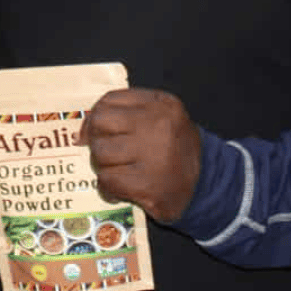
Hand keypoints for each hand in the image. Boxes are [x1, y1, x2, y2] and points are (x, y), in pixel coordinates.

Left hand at [79, 87, 200, 223]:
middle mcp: (159, 126)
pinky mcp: (149, 186)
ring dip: (103, 165)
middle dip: (97, 140)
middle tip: (107, 152)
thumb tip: (82, 131)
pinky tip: (119, 189)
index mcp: (160, 104)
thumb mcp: (160, 116)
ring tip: (118, 170)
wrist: (207, 183)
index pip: (109, 100)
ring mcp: (155, 157)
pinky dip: (108, 187)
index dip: (93, 116)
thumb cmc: (173, 147)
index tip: (92, 130)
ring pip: (101, 153)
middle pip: (100, 124)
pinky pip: (108, 180)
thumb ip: (126, 112)